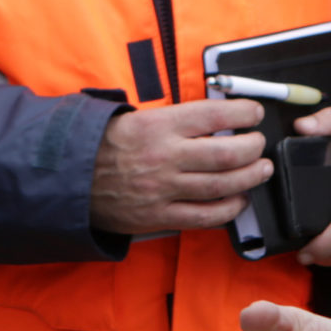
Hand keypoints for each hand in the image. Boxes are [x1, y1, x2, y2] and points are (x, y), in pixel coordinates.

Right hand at [89, 98, 270, 234]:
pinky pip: (205, 217)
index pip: (215, 115)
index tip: (255, 113)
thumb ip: (176, 119)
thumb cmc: (105, 143)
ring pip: (222, 186)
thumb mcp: (137, 117)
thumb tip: (218, 118)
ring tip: (261, 170)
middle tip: (260, 144)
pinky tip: (239, 200)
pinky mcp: (160, 216)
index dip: (244, 113)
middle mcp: (165, 156)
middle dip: (253, 148)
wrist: (69, 177)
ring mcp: (164, 189)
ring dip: (250, 178)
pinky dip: (229, 209)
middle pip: (227, 154)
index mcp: (159, 125)